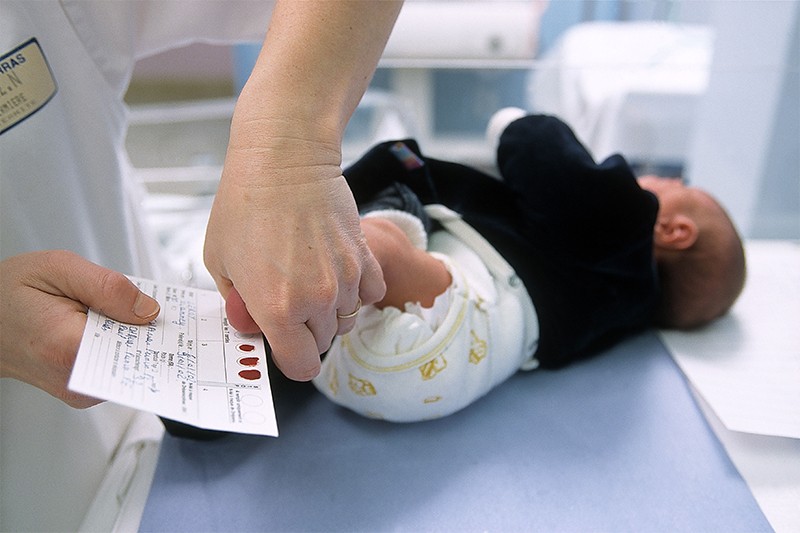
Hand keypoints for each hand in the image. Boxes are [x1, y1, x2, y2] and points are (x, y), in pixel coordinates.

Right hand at [0, 251, 159, 407]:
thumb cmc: (10, 293)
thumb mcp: (58, 268)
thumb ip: (108, 287)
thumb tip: (148, 310)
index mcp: (68, 347)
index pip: (136, 346)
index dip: (159, 329)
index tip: (177, 319)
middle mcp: (76, 379)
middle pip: (139, 358)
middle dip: (153, 332)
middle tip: (162, 311)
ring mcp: (80, 391)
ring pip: (132, 364)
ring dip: (139, 338)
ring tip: (135, 313)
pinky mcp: (84, 392)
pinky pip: (120, 367)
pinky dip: (126, 345)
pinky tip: (121, 326)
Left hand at [202, 0, 399, 380]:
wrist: (283, 162)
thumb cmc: (243, 206)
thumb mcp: (219, 261)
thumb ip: (238, 303)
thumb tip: (253, 324)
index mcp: (276, 310)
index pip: (301, 367)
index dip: (291, 359)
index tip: (284, 344)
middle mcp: (316, 301)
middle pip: (324, 343)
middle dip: (307, 331)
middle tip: (290, 301)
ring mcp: (345, 279)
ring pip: (348, 319)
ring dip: (332, 310)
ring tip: (313, 280)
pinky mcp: (364, 257)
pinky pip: (370, 293)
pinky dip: (357, 289)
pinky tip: (338, 270)